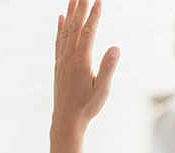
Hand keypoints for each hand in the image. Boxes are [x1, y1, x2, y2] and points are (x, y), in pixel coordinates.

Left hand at [52, 0, 119, 132]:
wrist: (66, 120)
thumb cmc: (87, 107)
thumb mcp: (102, 90)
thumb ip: (108, 68)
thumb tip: (116, 48)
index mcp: (81, 61)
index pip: (88, 32)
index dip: (94, 15)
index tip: (98, 0)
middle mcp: (69, 57)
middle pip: (75, 26)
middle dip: (81, 8)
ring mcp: (62, 60)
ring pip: (65, 31)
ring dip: (69, 13)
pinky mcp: (58, 65)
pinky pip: (58, 40)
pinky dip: (59, 27)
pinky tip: (60, 18)